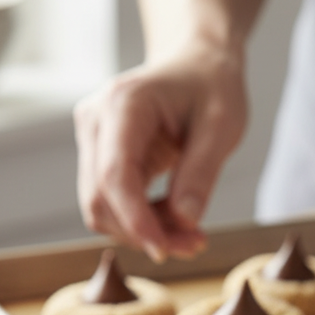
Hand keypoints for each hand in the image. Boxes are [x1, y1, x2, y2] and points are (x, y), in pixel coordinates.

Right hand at [74, 45, 246, 261]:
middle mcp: (96, 120)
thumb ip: (201, 173)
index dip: (135, 220)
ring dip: (144, 231)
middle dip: (144, 232)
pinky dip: (143, 222)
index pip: (114, 175)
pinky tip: (178, 220)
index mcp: (123, 104)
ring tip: (191, 234)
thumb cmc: (211, 86)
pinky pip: (112, 203)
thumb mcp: (222, 125)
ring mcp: (92, 139)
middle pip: (101, 199)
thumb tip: (184, 220)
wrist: (197, 64)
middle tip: (195, 245)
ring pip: (103, 208)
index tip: (164, 251)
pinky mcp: (99, 157)